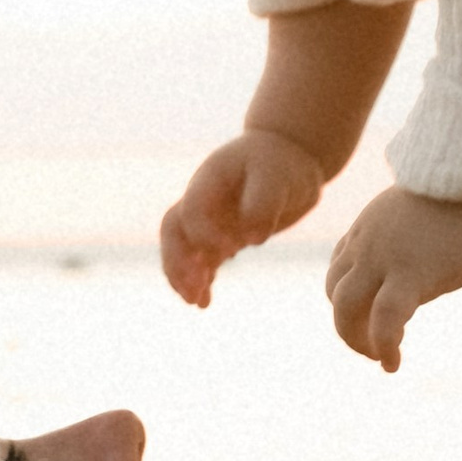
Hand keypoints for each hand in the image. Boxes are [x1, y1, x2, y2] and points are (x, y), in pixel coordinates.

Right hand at [160, 127, 328, 307]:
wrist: (288, 158)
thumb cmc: (282, 164)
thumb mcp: (278, 178)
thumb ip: (264, 204)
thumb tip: (251, 239)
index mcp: (209, 180)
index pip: (193, 210)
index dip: (205, 233)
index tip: (232, 249)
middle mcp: (201, 200)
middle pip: (173, 231)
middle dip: (178, 260)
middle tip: (194, 286)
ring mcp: (208, 219)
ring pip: (182, 249)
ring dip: (184, 276)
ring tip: (197, 301)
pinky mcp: (220, 237)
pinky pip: (201, 261)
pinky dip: (200, 281)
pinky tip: (204, 302)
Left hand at [325, 186, 461, 370]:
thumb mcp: (431, 211)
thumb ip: (418, 235)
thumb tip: (433, 255)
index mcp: (372, 225)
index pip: (341, 268)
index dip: (351, 299)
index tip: (372, 318)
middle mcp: (368, 241)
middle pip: (336, 291)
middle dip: (349, 326)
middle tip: (373, 348)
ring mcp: (385, 257)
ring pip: (345, 307)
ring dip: (356, 340)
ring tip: (380, 357)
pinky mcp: (412, 274)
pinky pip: (384, 320)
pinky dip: (383, 347)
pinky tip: (392, 363)